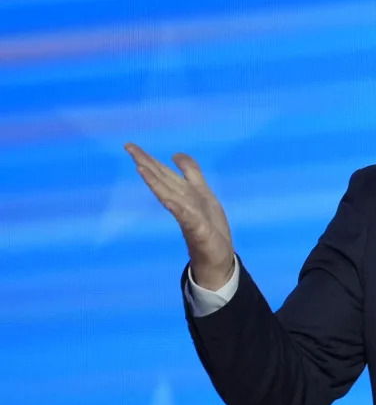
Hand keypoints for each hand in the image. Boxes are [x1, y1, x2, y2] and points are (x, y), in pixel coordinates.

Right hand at [124, 143, 235, 289]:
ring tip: (141, 168)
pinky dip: (178, 209)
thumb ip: (191, 174)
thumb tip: (175, 155)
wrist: (218, 259)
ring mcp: (190, 217)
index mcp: (186, 193)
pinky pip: (188, 218)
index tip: (130, 146)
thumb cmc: (210, 227)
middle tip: (128, 147)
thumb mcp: (204, 194)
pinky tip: (169, 201)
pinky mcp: (199, 232)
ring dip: (156, 182)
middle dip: (147, 164)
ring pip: (171, 196)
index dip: (150, 159)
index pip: (165, 173)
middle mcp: (184, 203)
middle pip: (164, 180)